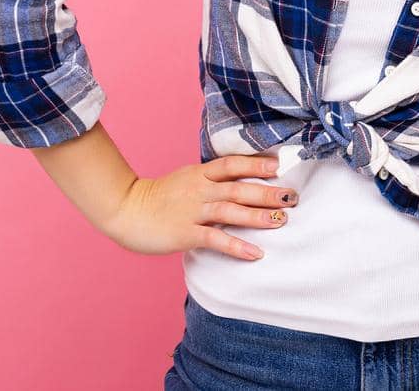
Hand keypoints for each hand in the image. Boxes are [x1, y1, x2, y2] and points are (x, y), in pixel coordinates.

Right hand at [102, 154, 297, 261]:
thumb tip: (238, 181)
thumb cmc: (157, 198)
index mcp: (199, 174)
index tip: (280, 166)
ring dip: (258, 217)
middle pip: (238, 188)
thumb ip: (209, 180)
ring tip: (281, 221)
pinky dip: (237, 246)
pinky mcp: (185, 233)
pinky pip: (215, 239)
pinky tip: (255, 253)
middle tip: (293, 197)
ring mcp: (192, 211)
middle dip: (267, 192)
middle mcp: (199, 190)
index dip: (256, 164)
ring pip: (231, 211)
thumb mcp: (185, 180)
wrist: (125, 210)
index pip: (232, 164)